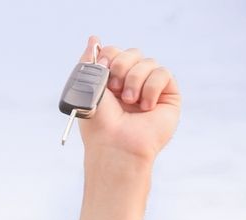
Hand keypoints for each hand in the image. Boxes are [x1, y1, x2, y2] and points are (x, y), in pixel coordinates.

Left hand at [78, 35, 180, 161]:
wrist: (115, 143)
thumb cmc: (99, 122)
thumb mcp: (88, 89)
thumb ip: (89, 63)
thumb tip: (94, 38)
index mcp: (110, 82)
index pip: (114, 52)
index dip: (109, 56)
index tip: (102, 68)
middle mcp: (130, 84)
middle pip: (132, 52)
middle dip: (121, 66)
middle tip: (114, 87)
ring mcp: (149, 89)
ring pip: (148, 62)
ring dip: (134, 80)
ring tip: (129, 102)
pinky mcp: (168, 95)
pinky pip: (163, 73)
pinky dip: (151, 88)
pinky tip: (145, 107)